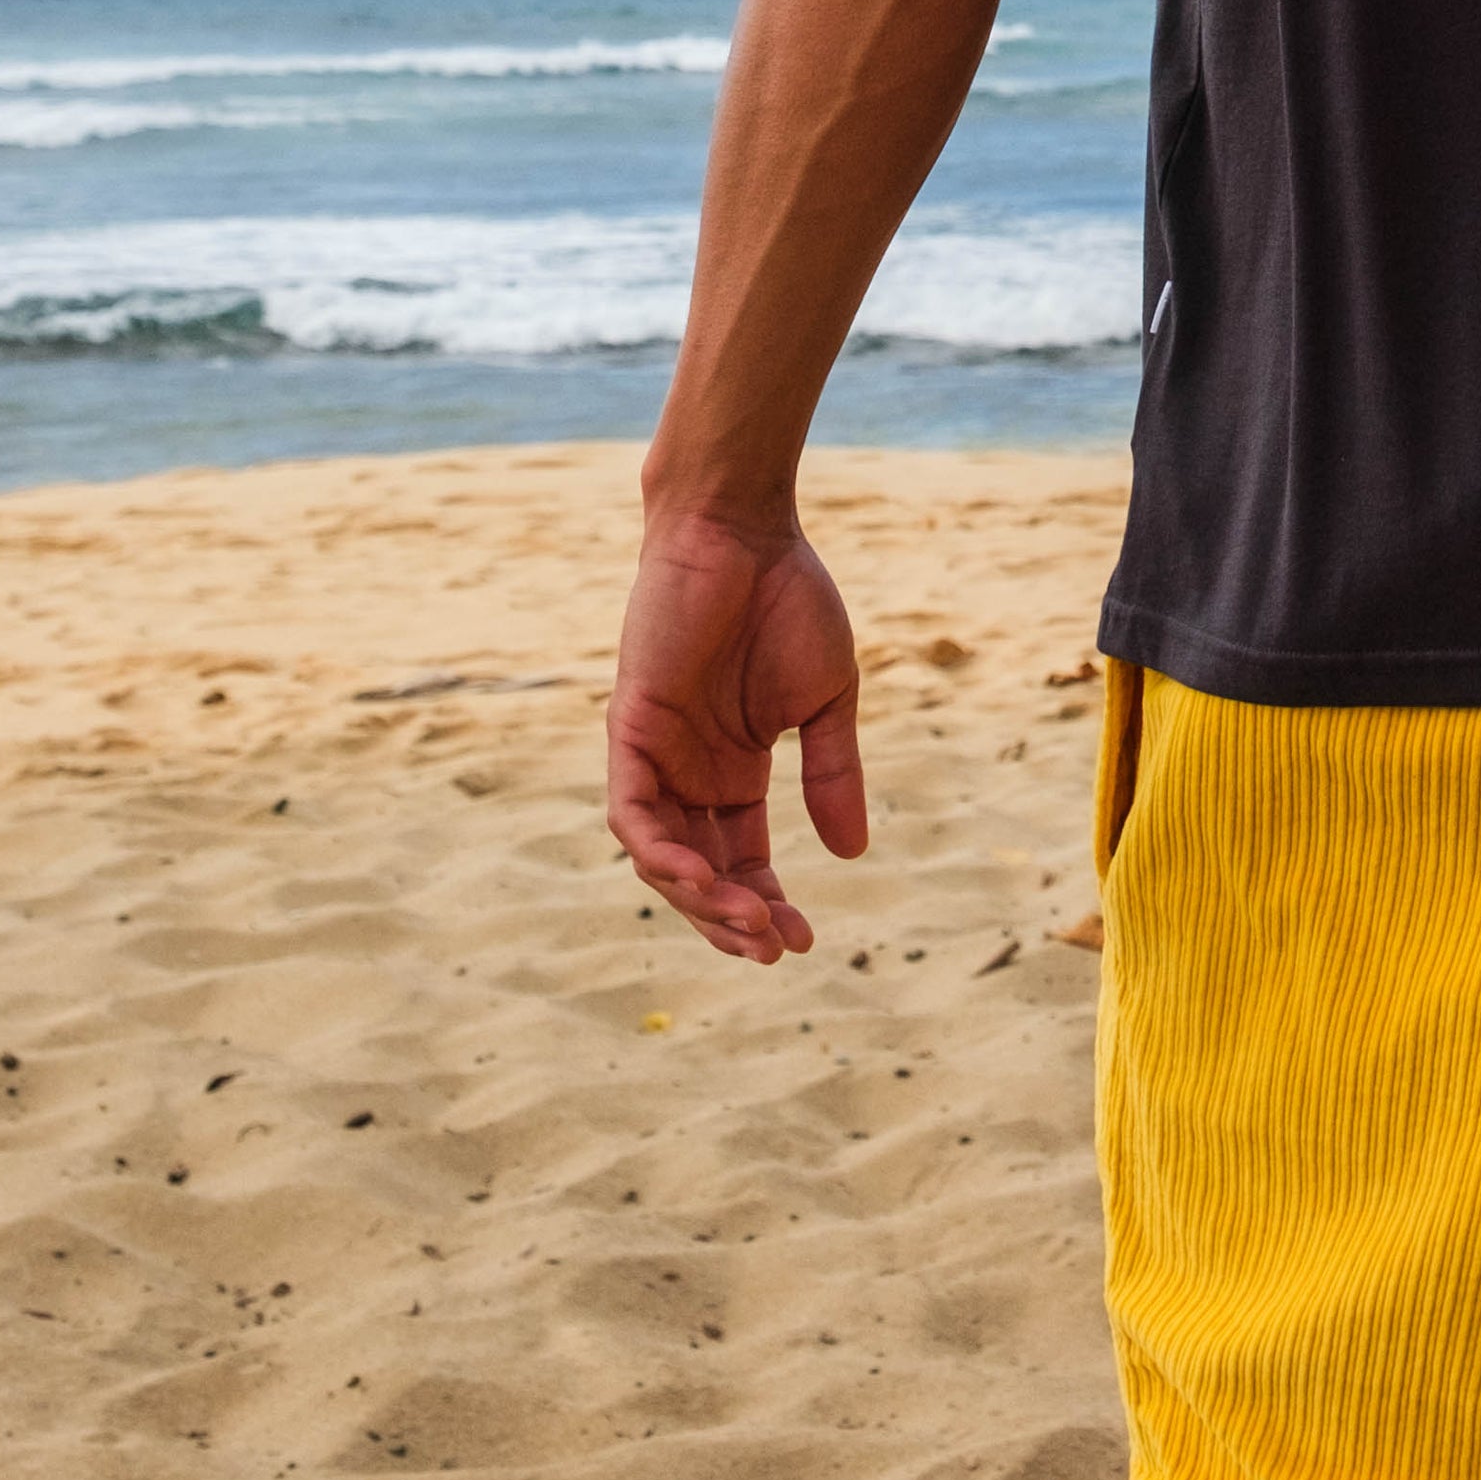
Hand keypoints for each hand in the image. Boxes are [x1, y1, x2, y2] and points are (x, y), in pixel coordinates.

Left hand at [606, 507, 867, 964]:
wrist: (745, 530)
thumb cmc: (788, 599)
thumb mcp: (825, 700)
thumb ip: (833, 774)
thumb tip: (851, 855)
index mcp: (735, 768)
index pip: (741, 858)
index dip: (767, 903)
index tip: (803, 941)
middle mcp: (688, 772)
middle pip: (699, 871)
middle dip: (731, 919)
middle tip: (773, 949)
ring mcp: (654, 754)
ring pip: (659, 856)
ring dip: (699, 898)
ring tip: (747, 922)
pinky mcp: (629, 729)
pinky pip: (631, 812)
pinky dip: (658, 852)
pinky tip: (698, 877)